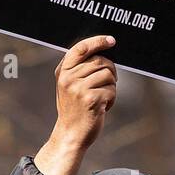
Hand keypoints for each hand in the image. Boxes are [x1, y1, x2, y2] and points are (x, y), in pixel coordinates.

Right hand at [33, 35, 117, 174]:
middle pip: (101, 61)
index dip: (97, 41)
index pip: (81, 48)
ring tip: (101, 99)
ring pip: (109, 75)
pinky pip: (112, 91)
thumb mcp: (70, 86)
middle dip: (110, 72)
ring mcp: (79, 88)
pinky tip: (102, 108)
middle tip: (106, 86)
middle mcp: (69, 78)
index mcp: (63, 72)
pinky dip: (111, 100)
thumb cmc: (74, 110)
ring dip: (111, 88)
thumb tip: (103, 51)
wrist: (70, 134)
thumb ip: (80, 69)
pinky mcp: (91, 99)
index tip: (111, 40)